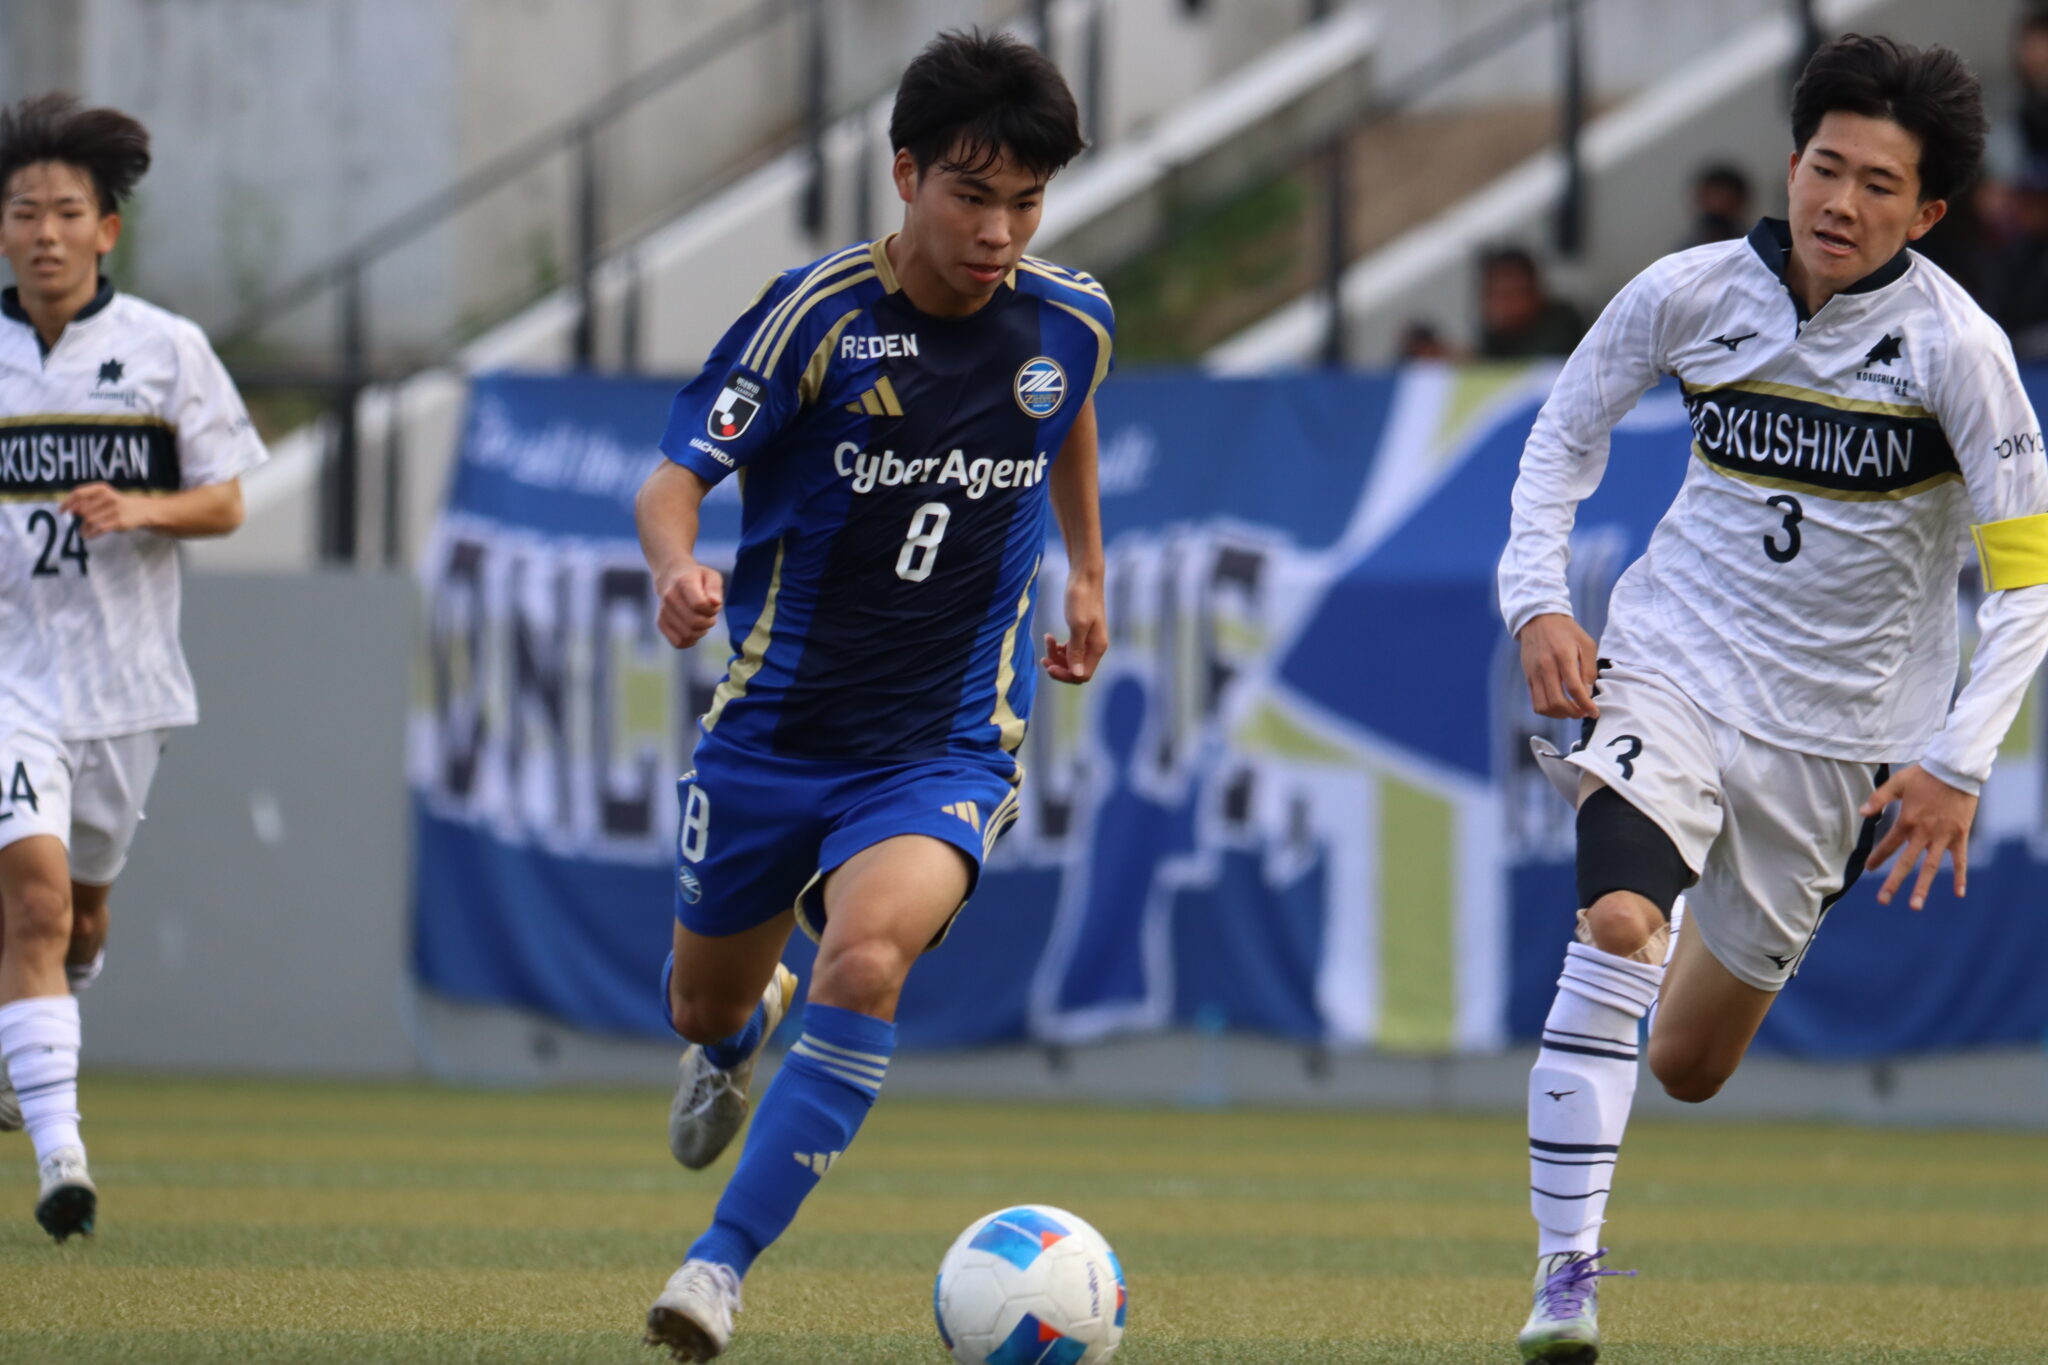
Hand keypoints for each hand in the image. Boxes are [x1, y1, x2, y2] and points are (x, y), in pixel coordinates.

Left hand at [58, 483, 153, 537]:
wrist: (140, 510)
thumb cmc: (117, 503)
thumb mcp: (103, 497)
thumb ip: (87, 501)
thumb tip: (71, 511)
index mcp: (101, 489)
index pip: (78, 494)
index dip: (67, 503)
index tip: (60, 511)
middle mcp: (108, 497)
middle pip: (82, 509)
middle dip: (78, 518)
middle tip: (78, 522)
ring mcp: (114, 510)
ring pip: (89, 520)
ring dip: (82, 528)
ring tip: (82, 531)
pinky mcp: (118, 522)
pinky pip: (98, 529)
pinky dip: (90, 534)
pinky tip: (87, 536)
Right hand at [654, 560, 723, 648]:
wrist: (671, 577)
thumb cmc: (697, 578)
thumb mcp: (711, 576)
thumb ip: (715, 589)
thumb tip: (715, 603)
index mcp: (684, 582)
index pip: (699, 605)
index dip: (712, 609)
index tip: (713, 604)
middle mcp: (670, 597)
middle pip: (694, 622)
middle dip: (708, 622)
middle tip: (709, 615)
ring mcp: (664, 611)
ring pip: (687, 635)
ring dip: (700, 632)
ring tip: (701, 621)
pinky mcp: (661, 623)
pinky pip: (679, 642)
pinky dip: (690, 640)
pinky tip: (693, 630)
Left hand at [1043, 574, 1106, 683]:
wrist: (1084, 577)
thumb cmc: (1081, 599)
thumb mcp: (1077, 625)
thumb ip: (1076, 650)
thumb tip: (1077, 675)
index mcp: (1097, 648)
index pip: (1082, 675)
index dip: (1065, 675)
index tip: (1049, 665)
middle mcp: (1094, 647)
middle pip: (1075, 670)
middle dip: (1058, 666)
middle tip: (1043, 658)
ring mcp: (1088, 640)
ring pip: (1070, 660)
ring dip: (1055, 655)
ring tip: (1047, 639)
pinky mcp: (1080, 633)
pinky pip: (1068, 650)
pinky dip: (1057, 647)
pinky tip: (1049, 636)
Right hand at [1517, 612, 1598, 718]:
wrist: (1538, 620)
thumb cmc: (1567, 632)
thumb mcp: (1586, 644)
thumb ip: (1589, 669)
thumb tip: (1587, 693)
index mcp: (1563, 657)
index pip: (1574, 689)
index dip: (1586, 705)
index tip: (1594, 712)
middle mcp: (1546, 667)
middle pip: (1557, 702)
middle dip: (1573, 713)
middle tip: (1583, 713)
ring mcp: (1534, 673)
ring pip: (1543, 706)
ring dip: (1559, 715)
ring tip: (1570, 711)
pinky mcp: (1528, 677)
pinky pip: (1535, 702)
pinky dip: (1548, 710)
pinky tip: (1558, 707)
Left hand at [1862, 764, 1976, 910]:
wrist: (1956, 770)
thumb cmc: (1924, 775)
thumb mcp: (1898, 783)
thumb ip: (1879, 798)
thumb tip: (1862, 813)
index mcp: (1907, 821)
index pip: (1888, 845)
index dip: (1877, 858)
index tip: (1868, 869)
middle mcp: (1924, 833)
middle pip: (1906, 862)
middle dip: (1894, 883)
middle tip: (1882, 901)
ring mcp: (1943, 836)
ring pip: (1931, 867)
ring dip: (1923, 887)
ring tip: (1915, 905)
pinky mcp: (1960, 835)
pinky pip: (1960, 860)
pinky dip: (1961, 876)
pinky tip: (1960, 893)